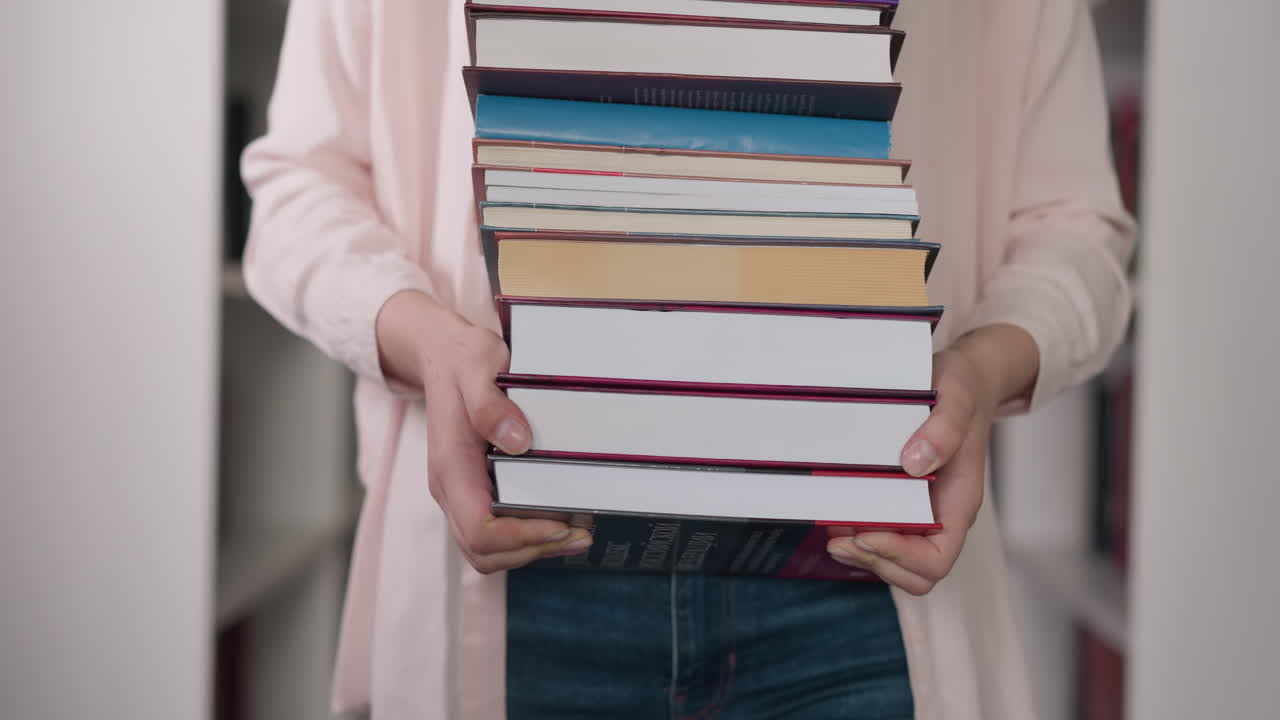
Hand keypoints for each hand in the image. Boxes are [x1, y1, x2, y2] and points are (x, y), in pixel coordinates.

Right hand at [376, 290, 592, 572]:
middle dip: (534, 550)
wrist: (443, 356)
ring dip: (532, 550)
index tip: (562, 524)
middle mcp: (450, 489)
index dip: (522, 537)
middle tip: (581, 534)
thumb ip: (490, 404)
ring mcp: (460, 493)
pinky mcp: (473, 491)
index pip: (479, 530)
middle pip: (484, 552)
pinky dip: (526, 539)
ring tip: (577, 532)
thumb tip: (517, 441)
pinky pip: (493, 534)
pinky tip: (559, 520)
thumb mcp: (478, 367)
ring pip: (487, 551)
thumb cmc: (463, 360)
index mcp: (450, 467)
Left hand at [826, 324, 1037, 594]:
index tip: (866, 532)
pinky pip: (884, 535)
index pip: (937, 557)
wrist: (966, 378)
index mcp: (959, 500)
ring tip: (832, 530)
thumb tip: (915, 464)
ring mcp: (923, 510)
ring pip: (897, 561)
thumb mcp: (957, 396)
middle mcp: (942, 513)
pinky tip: (835, 516)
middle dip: (876, 561)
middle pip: (916, 572)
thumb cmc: (964, 389)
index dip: (900, 555)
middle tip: (838, 537)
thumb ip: (944, 429)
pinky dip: (858, 535)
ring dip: (863, 554)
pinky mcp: (903, 500)